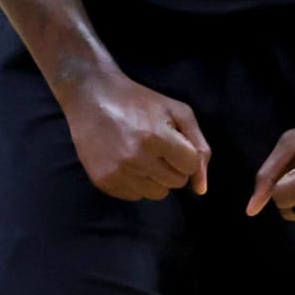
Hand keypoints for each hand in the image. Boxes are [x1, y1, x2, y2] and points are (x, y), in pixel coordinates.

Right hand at [62, 71, 209, 201]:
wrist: (92, 98)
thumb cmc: (140, 101)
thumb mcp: (177, 111)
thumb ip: (199, 146)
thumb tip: (201, 188)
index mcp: (157, 137)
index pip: (190, 166)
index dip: (186, 153)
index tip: (173, 141)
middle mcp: (137, 158)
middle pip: (176, 183)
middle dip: (173, 166)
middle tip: (158, 147)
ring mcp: (118, 172)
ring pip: (157, 194)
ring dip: (157, 178)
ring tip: (143, 155)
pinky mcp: (103, 182)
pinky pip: (135, 196)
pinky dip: (137, 182)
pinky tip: (127, 161)